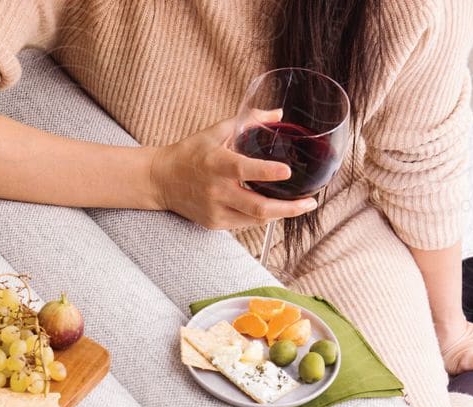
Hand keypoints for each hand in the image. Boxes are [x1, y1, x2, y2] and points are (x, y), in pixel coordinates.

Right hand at [147, 110, 319, 230]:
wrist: (162, 180)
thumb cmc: (192, 152)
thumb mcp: (218, 130)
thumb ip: (250, 120)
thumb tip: (279, 115)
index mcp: (217, 164)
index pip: (245, 170)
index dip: (267, 172)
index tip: (287, 172)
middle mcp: (217, 191)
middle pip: (258, 207)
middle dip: (288, 208)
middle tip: (310, 202)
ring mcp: (215, 210)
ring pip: (255, 219)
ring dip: (280, 214)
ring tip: (300, 207)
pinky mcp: (215, 224)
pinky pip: (245, 223)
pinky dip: (263, 216)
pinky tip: (276, 209)